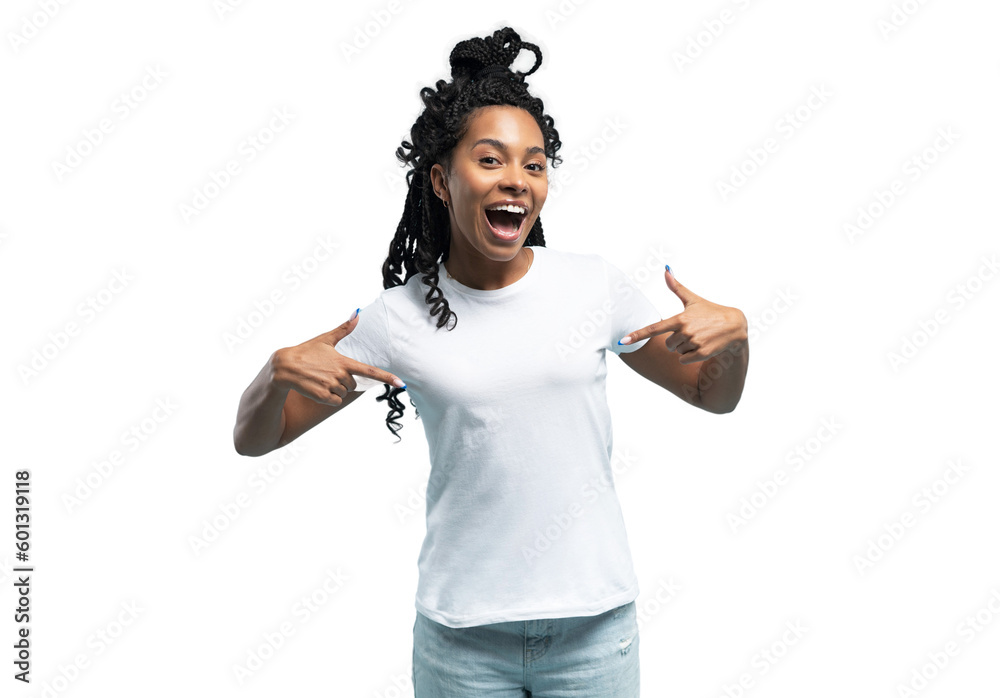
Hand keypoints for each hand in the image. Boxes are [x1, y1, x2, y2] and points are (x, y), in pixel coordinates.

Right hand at [269, 311, 404, 405]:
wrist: (284, 367)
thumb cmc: (305, 352)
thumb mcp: (325, 339)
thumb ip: (343, 329)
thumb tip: (357, 313)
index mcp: (343, 361)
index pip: (370, 371)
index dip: (387, 378)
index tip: (401, 383)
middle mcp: (340, 375)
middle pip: (353, 385)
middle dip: (344, 381)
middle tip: (327, 372)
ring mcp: (331, 386)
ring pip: (343, 393)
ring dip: (335, 389)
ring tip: (320, 379)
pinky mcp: (323, 397)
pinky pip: (335, 401)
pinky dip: (329, 398)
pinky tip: (317, 388)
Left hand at [619, 267, 747, 364]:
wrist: (734, 326)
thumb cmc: (710, 311)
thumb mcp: (693, 300)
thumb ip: (677, 287)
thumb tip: (666, 270)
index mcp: (680, 318)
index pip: (654, 328)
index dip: (637, 335)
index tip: (622, 341)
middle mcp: (685, 331)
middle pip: (668, 344)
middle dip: (677, 341)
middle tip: (691, 332)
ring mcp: (694, 342)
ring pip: (677, 352)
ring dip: (685, 348)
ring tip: (699, 338)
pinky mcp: (702, 353)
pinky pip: (685, 360)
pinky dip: (690, 357)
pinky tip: (701, 347)